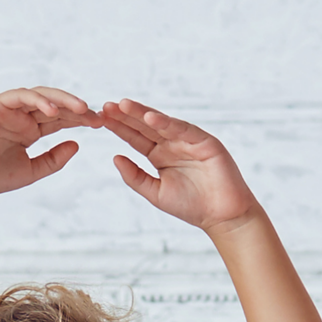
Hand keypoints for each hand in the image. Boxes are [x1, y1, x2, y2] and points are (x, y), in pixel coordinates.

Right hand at [0, 89, 91, 196]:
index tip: (101, 124)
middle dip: (77, 108)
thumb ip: (55, 158)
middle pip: (55, 104)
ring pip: (41, 96)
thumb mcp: (33, 170)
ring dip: (62, 100)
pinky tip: (53, 111)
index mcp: (30, 128)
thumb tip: (78, 144)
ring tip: (82, 108)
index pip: (61, 118)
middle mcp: (21, 115)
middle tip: (97, 115)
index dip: (81, 119)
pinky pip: (20, 96)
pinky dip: (37, 100)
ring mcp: (9, 107)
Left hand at [100, 100, 258, 230]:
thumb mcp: (155, 193)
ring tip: (122, 105)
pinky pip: (184, 129)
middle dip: (126, 116)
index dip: (118, 127)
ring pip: (162, 123)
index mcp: (159, 155)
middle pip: (145, 126)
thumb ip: (135, 176)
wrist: (221, 216)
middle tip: (105, 106)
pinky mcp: (205, 141)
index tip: (99, 118)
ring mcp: (189, 141)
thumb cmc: (191, 206)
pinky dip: (168, 123)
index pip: (135, 137)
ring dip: (142, 113)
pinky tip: (150, 117)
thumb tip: (114, 157)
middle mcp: (172, 144)